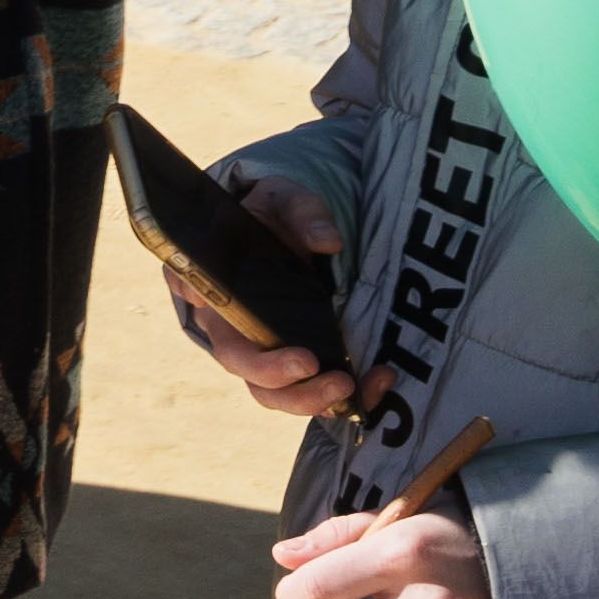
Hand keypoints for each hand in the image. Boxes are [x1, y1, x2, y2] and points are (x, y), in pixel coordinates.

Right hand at [167, 174, 385, 417]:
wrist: (279, 227)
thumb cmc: (269, 214)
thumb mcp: (283, 199)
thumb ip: (303, 213)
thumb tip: (328, 241)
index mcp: (218, 294)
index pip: (224, 336)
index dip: (255, 358)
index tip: (302, 359)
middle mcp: (234, 330)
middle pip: (249, 373)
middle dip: (287, 384)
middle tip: (325, 373)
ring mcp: (264, 350)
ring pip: (277, 394)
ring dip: (314, 399)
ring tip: (353, 387)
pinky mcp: (296, 360)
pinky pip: (313, 391)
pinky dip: (348, 395)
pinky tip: (379, 378)